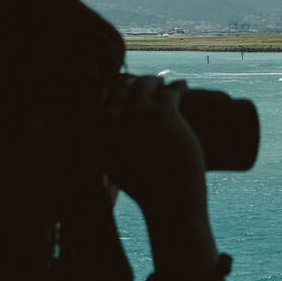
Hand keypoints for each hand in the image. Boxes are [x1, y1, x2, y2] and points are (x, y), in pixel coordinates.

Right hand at [106, 74, 207, 227]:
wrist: (167, 200)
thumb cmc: (144, 189)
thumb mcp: (114, 168)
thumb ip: (105, 146)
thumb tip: (99, 133)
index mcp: (99, 131)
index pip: (102, 98)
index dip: (115, 89)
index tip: (124, 86)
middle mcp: (114, 119)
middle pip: (123, 87)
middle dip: (133, 82)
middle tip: (145, 81)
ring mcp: (138, 114)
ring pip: (145, 85)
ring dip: (154, 81)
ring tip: (162, 81)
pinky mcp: (163, 113)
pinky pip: (169, 90)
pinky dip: (177, 86)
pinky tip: (182, 85)